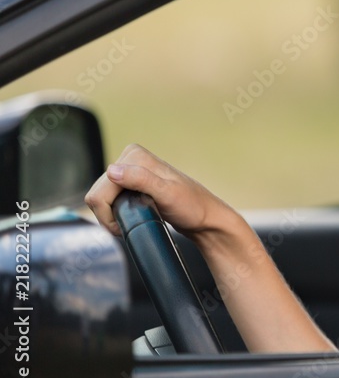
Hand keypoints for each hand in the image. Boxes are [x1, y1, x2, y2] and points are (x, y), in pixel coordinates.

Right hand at [85, 143, 235, 239]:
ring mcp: (129, 172)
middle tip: (135, 222)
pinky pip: (107, 201)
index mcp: (135, 155)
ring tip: (137, 218)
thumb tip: (112, 171)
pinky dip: (115, 213)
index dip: (109, 213)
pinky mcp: (130, 184)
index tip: (129, 222)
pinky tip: (134, 215)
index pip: (100, 190)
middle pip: (97, 195)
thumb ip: (141, 180)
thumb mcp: (168, 194)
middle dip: (110, 215)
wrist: (204, 218)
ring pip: (100, 199)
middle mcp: (130, 159)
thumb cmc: (192, 207)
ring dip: (113, 215)